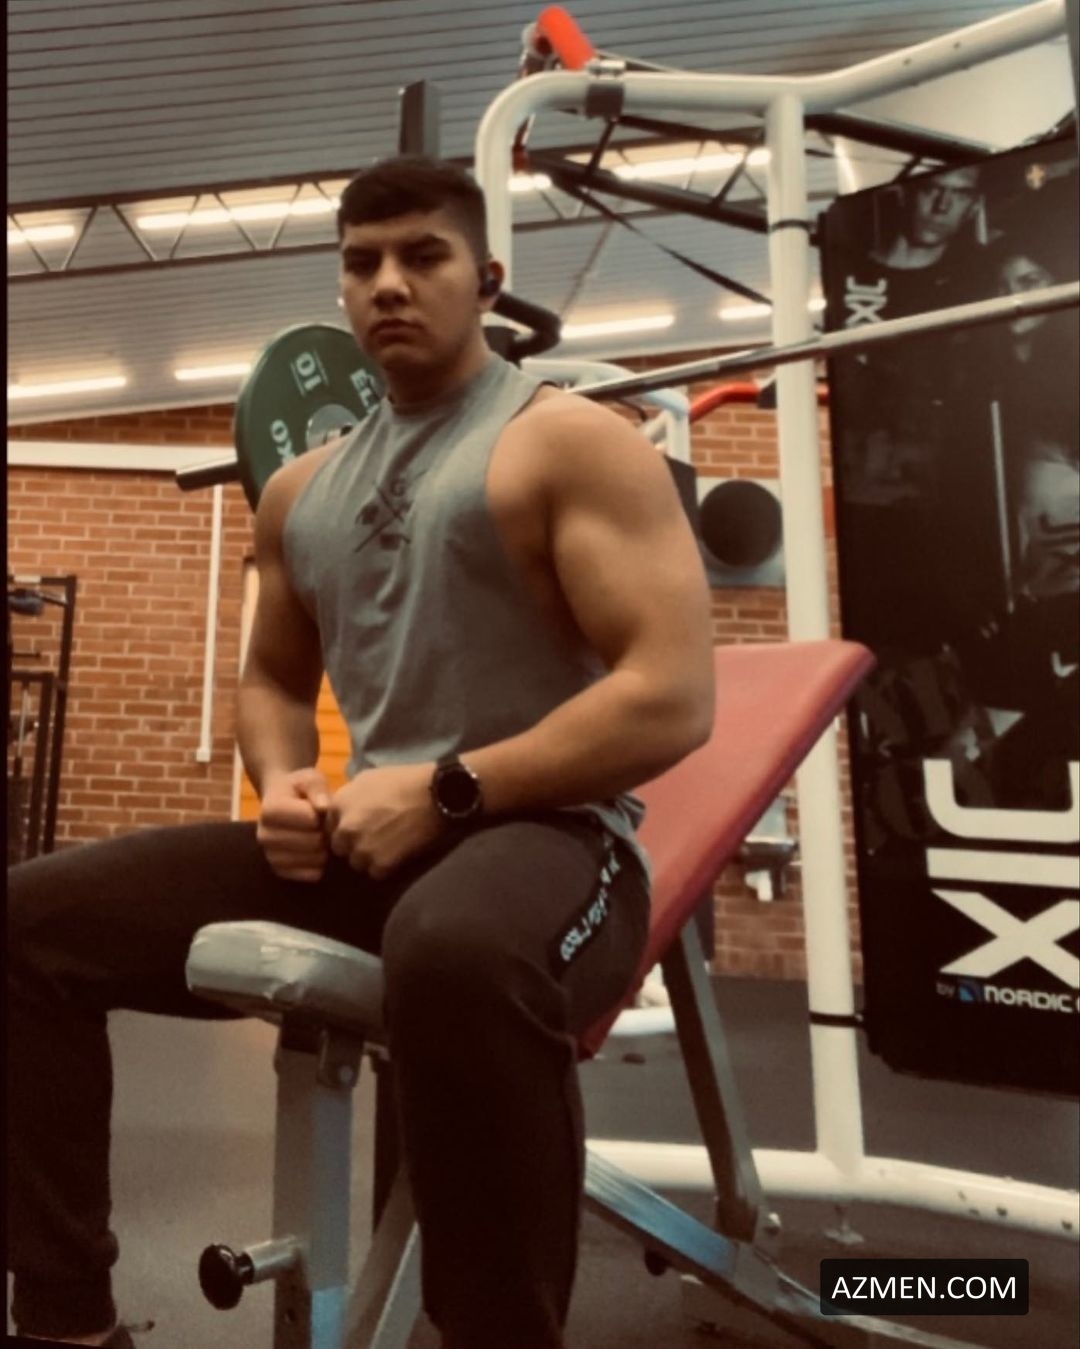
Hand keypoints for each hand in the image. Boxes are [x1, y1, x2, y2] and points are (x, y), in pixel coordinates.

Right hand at [257, 767, 331, 882]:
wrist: (283, 801)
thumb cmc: (299, 789)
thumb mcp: (309, 778)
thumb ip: (317, 788)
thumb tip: (323, 807)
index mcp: (269, 810)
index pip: (309, 819)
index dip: (323, 815)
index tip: (321, 810)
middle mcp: (263, 835)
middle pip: (311, 842)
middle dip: (325, 833)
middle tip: (325, 826)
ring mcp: (269, 855)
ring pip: (310, 860)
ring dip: (323, 851)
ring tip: (321, 838)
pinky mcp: (278, 870)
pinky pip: (307, 875)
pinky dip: (319, 866)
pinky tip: (318, 854)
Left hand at [327, 763, 444, 879]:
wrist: (435, 794)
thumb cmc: (403, 780)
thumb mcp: (368, 778)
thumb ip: (349, 796)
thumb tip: (344, 808)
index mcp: (338, 806)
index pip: (329, 826)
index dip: (344, 827)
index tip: (360, 825)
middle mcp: (345, 830)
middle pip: (339, 847)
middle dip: (352, 844)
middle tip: (374, 837)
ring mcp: (362, 849)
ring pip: (356, 862)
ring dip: (368, 857)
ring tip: (387, 846)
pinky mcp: (381, 865)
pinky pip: (375, 872)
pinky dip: (385, 866)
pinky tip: (398, 852)